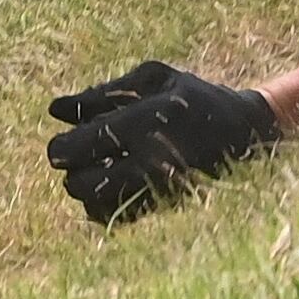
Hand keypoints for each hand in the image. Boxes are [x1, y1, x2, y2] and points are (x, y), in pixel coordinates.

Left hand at [43, 58, 278, 222]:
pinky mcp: (168, 208)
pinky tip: (109, 190)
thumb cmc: (190, 97)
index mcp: (148, 122)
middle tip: (71, 162)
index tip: (57, 148)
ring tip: (93, 173)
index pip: (89, 143)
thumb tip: (55, 110)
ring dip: (87, 193)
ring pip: (101, 207)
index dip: (63, 148)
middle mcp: (154, 161)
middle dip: (71, 174)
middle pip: (88, 184)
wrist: (244, 133)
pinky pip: (122, 220)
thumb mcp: (152, 79)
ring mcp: (161, 190)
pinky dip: (105, 209)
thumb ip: (102, 93)